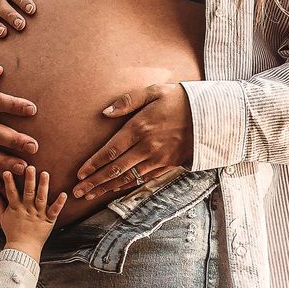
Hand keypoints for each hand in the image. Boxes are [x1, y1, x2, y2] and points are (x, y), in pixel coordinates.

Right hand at [0, 167, 66, 252]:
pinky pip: (55, 211)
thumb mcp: (2, 217)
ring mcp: (39, 215)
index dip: (9, 182)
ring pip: (41, 198)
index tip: (8, 171)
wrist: (22, 249)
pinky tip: (64, 194)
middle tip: (30, 167)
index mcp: (16, 208)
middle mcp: (27, 210)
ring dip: (43, 186)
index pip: (11, 193)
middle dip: (29, 179)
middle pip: (28, 193)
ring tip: (45, 174)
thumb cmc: (12, 232)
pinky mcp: (49, 220)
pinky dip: (59, 203)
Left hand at [71, 82, 193, 201]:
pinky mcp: (167, 164)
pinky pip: (142, 179)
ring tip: (90, 195)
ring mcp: (158, 158)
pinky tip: (115, 190)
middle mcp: (147, 147)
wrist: (211, 116)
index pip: (111, 151)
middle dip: (94, 182)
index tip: (80, 173)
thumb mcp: (154, 91)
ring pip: (127, 178)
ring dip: (106, 188)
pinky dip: (126, 186)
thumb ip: (128, 101)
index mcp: (140, 127)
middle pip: (115, 169)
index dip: (93, 164)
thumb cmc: (180, 100)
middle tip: (77, 192)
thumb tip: (105, 112)